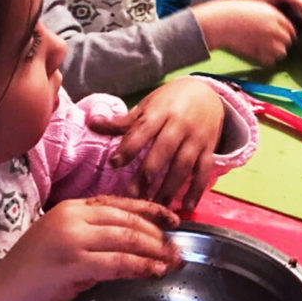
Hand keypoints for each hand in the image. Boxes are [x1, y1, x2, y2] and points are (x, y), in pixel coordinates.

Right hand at [0, 195, 180, 300]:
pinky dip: (141, 267)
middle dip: (159, 235)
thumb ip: (97, 241)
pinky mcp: (71, 263)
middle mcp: (72, 217)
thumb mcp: (68, 248)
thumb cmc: (33, 278)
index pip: (121, 203)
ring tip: (173, 263)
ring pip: (128, 238)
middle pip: (129, 220)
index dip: (152, 210)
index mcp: (72, 208)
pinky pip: (118, 262)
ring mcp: (71, 238)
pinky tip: (154, 272)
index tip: (174, 221)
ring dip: (156, 252)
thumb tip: (138, 246)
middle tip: (178, 250)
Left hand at [92, 76, 224, 208]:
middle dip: (147, 175)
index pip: (143, 130)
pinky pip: (203, 172)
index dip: (129, 147)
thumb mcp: (148, 106)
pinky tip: (186, 207)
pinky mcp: (209, 149)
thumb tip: (92, 123)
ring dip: (169, 188)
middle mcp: (180, 125)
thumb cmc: (170, 101)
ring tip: (155, 208)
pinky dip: (196, 190)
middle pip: (163, 151)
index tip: (115, 164)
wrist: (207, 93)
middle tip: (131, 196)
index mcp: (161, 112)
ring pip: (183, 165)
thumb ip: (123, 121)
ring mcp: (196, 138)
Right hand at [191, 0, 296, 64]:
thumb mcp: (255, 6)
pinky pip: (270, 61)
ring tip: (266, 49)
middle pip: (288, 40)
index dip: (285, 32)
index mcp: (274, 15)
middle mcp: (274, 29)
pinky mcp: (258, 54)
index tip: (280, 34)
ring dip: (276, 52)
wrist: (218, 22)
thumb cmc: (231, 12)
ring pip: (282, 52)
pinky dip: (266, 60)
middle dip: (282, 42)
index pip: (290, 27)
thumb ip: (268, 15)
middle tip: (272, 42)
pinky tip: (259, 55)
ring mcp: (267, 43)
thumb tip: (275, 23)